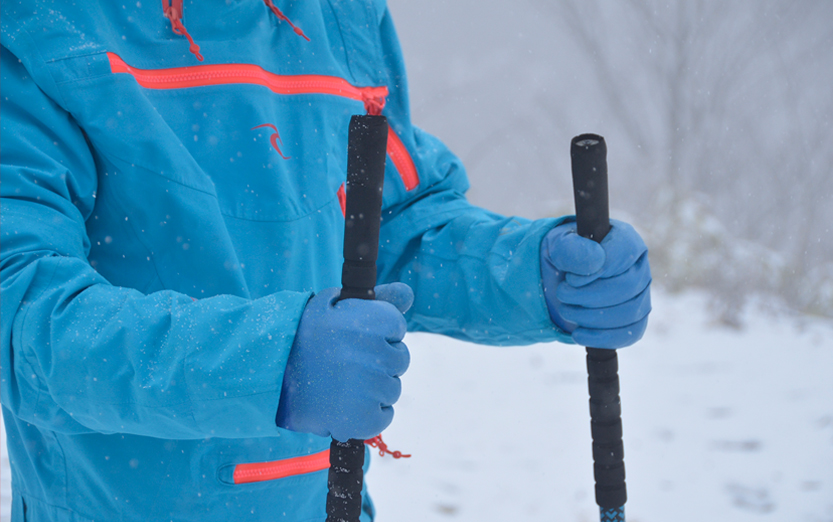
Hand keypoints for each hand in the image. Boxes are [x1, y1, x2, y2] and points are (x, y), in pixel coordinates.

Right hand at [276, 283, 412, 441]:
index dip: (378, 330)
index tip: (357, 336)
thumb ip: (376, 299)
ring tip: (342, 383)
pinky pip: (383, 416)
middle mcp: (372, 355)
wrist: (266, 376)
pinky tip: (345, 403)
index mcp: (368, 323)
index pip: (396, 326)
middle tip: (347, 361)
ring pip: (391, 388)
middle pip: (399, 359)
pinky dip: (368, 413)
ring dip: (373, 387)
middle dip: (378, 359)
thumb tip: (408, 294)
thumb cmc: (300, 337)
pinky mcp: (362, 420)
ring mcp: (369, 390)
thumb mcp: (332, 306)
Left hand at [541, 220, 650, 347]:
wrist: (558, 280)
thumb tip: (597, 261)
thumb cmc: (563, 257)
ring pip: (628, 313)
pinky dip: (601, 337)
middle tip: (563, 293)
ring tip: (566, 309)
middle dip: (588, 296)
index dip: (596, 270)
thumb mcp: (557, 246)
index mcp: (626, 241)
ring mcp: (641, 295)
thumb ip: (571, 248)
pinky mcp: (635, 321)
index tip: (571, 277)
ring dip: (589, 316)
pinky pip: (630, 334)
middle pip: (627, 287)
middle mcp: (639, 268)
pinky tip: (579, 333)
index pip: (624, 254)